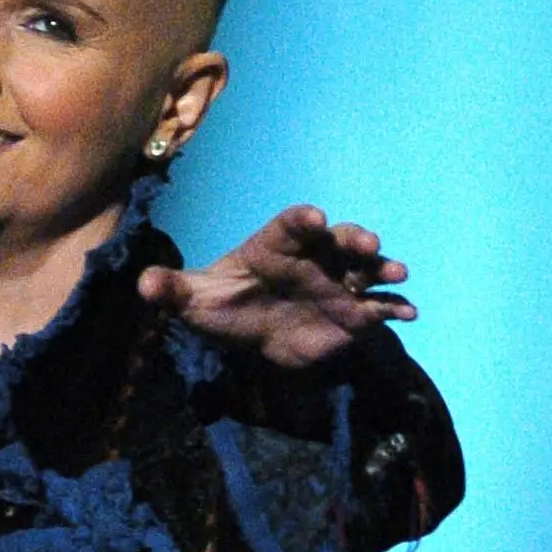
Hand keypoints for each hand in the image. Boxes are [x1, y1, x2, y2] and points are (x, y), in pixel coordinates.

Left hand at [136, 205, 414, 367]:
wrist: (249, 331)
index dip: (303, 220)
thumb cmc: (222, 305)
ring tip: (398, 274)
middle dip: (354, 238)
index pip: (292, 225)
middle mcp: (313, 257)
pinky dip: (395, 308)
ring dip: (384, 267)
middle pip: (339, 238)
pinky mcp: (352, 312)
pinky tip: (409, 313)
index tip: (314, 220)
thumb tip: (142, 284)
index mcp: (276, 245)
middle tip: (369, 244)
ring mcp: (337, 282)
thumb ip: (171, 290)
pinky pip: (379, 307)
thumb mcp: (192, 301)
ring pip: (366, 268)